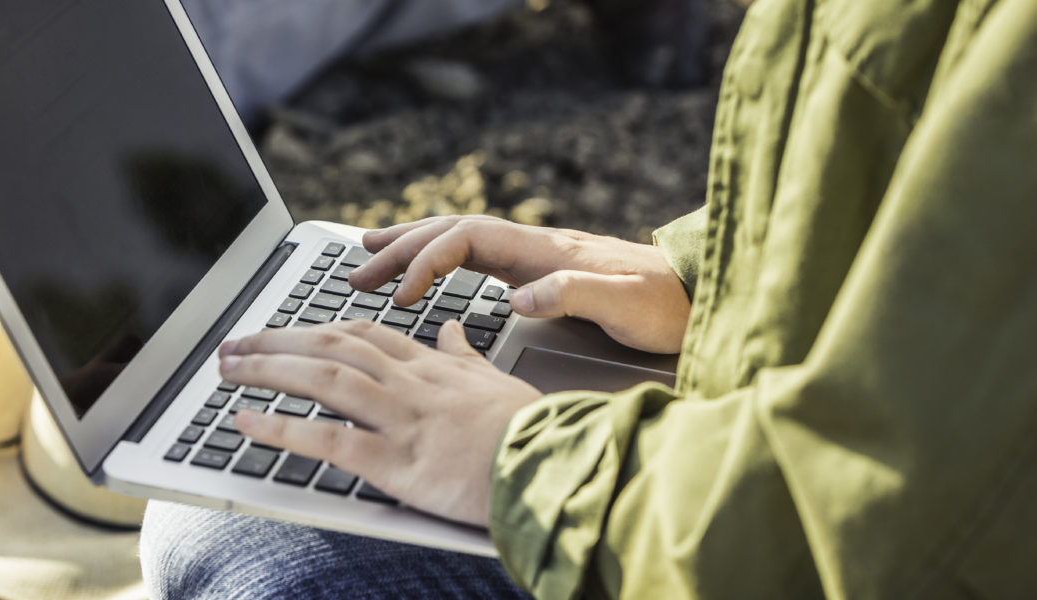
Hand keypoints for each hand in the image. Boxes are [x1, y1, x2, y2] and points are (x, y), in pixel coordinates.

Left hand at [219, 319, 542, 526]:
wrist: (555, 465)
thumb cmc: (530, 430)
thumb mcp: (496, 381)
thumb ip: (465, 355)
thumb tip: (450, 330)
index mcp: (431, 367)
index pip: (362, 334)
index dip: (315, 328)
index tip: (283, 331)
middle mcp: (410, 384)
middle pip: (331, 347)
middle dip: (276, 341)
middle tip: (232, 344)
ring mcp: (401, 419)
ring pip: (323, 380)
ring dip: (268, 370)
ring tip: (226, 368)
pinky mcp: (397, 462)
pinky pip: (329, 440)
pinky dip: (283, 429)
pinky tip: (247, 422)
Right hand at [349, 215, 691, 353]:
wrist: (699, 294)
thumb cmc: (667, 304)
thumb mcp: (626, 305)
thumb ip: (575, 295)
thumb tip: (517, 298)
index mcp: (544, 252)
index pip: (467, 241)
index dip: (427, 262)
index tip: (402, 296)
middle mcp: (533, 247)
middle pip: (452, 232)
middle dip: (401, 248)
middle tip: (356, 270)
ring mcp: (535, 257)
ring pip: (460, 240)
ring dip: (413, 248)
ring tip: (369, 258)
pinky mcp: (540, 273)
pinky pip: (475, 258)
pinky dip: (441, 260)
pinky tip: (429, 274)